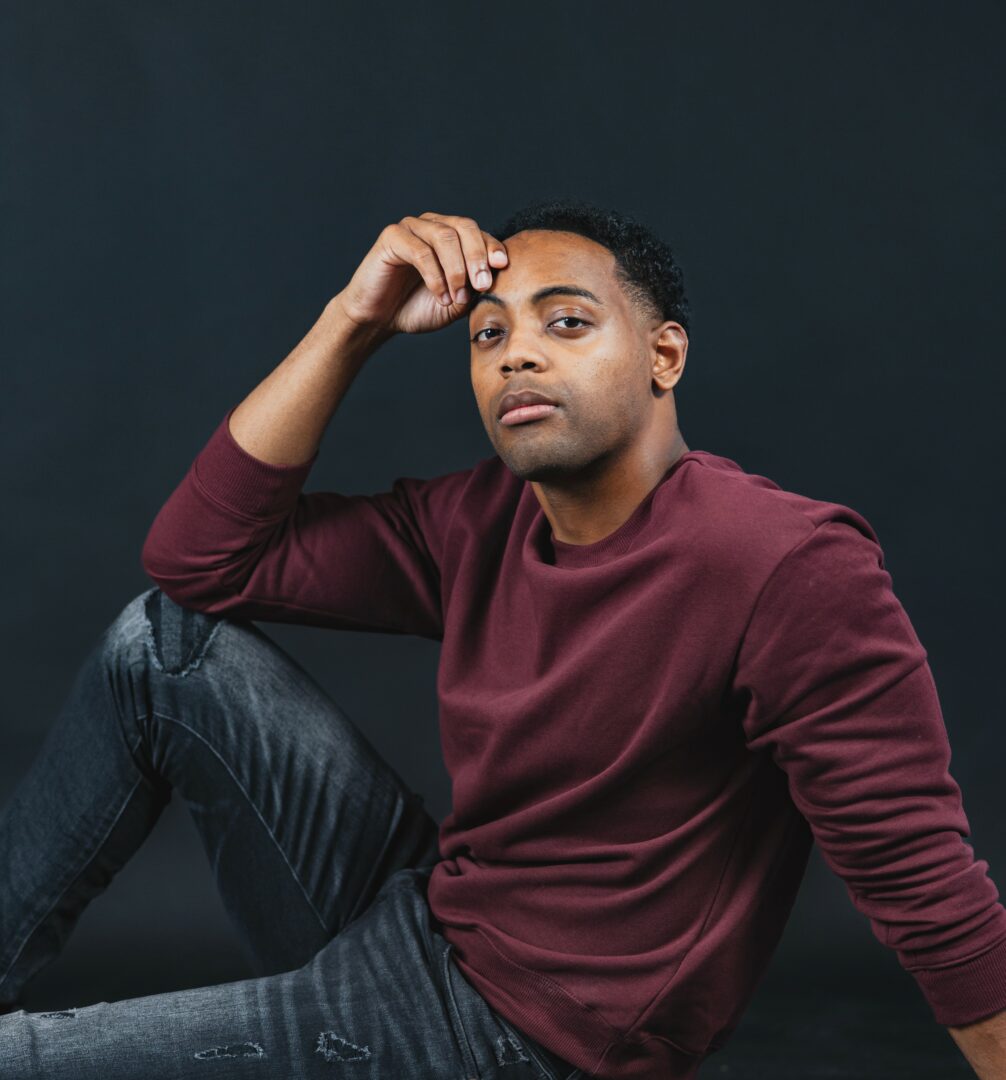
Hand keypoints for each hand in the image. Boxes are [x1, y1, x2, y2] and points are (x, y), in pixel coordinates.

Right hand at [334, 212, 509, 336]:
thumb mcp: (457, 302)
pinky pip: (421, 250)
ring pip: (444, 236)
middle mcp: (432, 226)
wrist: (379, 319)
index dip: (491, 247)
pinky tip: (440, 295)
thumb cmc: (417, 308)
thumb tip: (497, 277)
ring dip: (456, 269)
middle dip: (477, 256)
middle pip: (464, 227)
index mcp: (450, 237)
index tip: (502, 267)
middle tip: (482, 284)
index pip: (478, 233)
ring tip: (457, 297)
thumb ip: (475, 288)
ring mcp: (411, 228)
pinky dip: (435, 275)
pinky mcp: (392, 237)